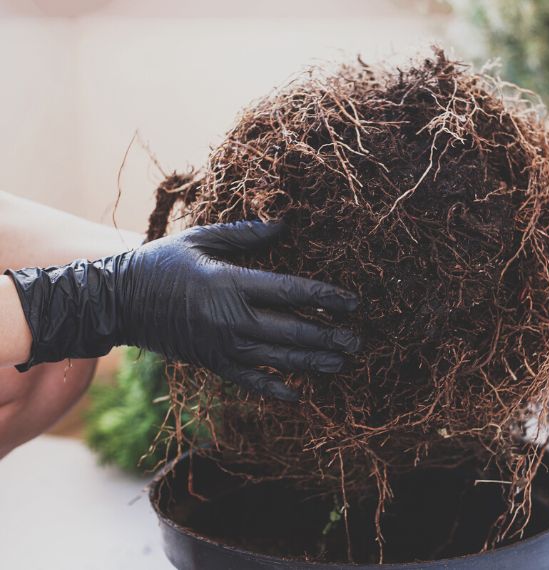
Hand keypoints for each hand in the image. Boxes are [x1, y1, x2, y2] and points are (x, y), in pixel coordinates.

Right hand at [6, 220, 360, 399]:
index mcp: (230, 284)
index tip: (352, 302)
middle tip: (358, 340)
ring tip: (341, 363)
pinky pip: (247, 380)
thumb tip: (283, 224)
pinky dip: (272, 389)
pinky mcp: (211, 363)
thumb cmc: (160, 263)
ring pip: (276, 358)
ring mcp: (221, 346)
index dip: (324, 297)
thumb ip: (243, 235)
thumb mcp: (199, 239)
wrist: (117, 302)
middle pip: (291, 330)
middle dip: (328, 336)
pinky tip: (296, 395)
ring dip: (311, 362)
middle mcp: (231, 319)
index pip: (289, 291)